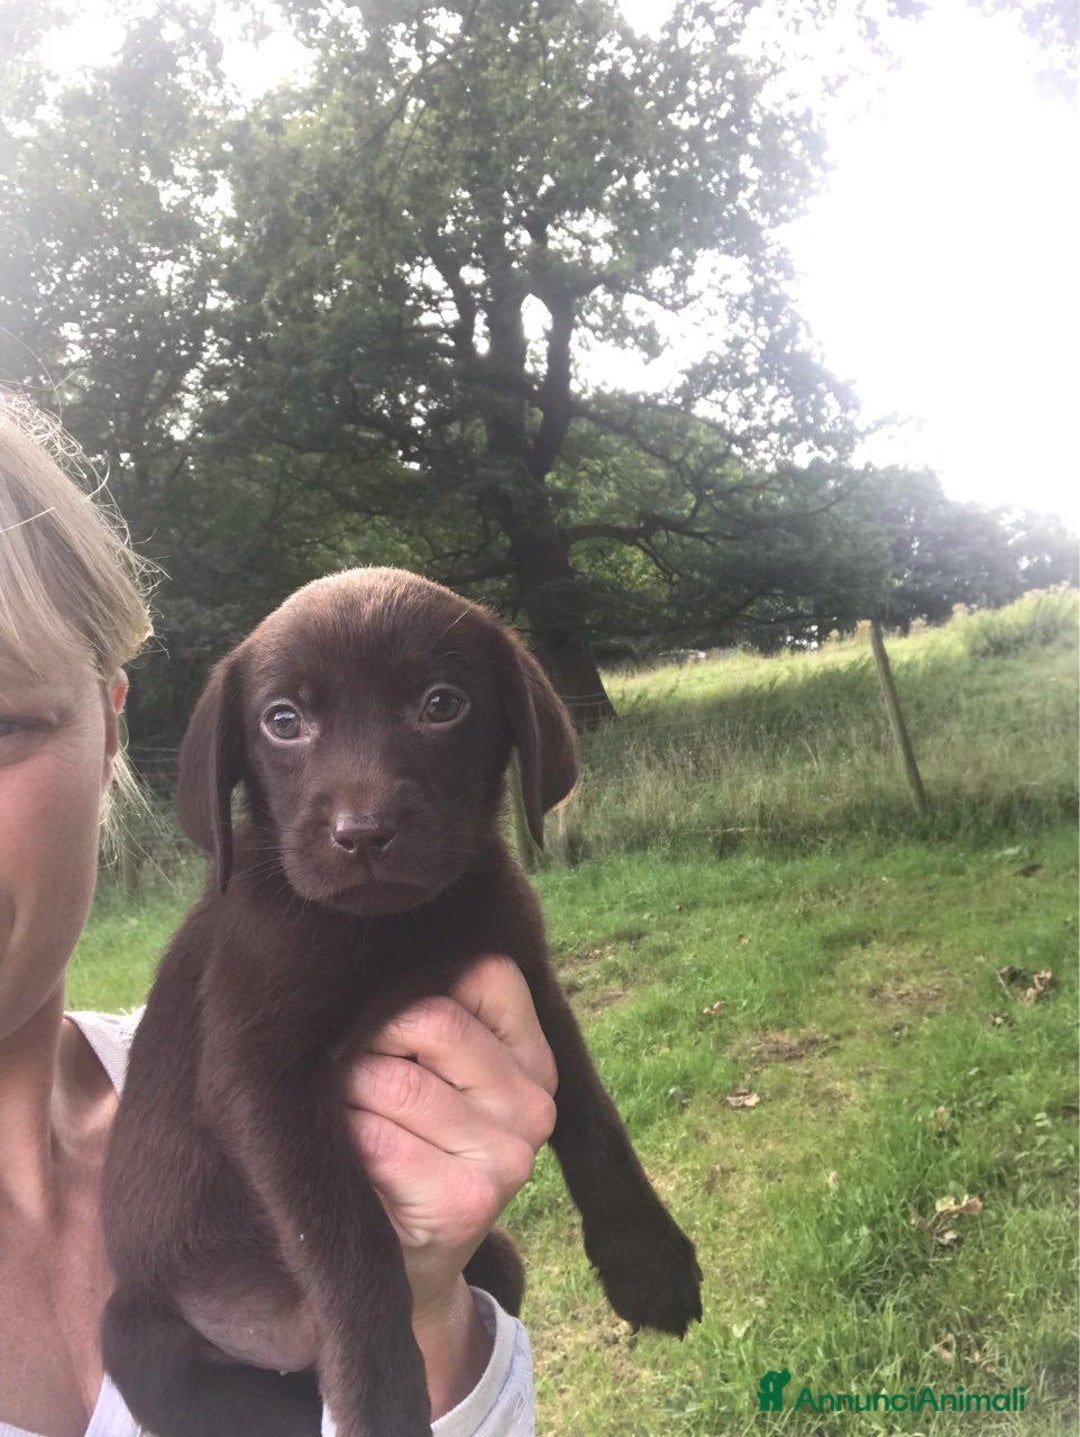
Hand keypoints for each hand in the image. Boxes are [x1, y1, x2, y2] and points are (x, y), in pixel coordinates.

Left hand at [342, 953, 557, 1317]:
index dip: (415, 985)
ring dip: (344, 1094)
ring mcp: (509, 1157)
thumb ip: (435, 1013)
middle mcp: (536, 1107)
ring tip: (343, 1114)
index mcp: (536, 1060)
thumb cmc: (409, 1141)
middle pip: (430, 1019)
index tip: (381, 1016)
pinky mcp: (465, 1201)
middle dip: (366, 1039)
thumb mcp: (438, 1071)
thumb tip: (379, 951)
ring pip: (394, 1078)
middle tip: (342, 1070)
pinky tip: (348, 1158)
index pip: (485, 974)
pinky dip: (343, 1141)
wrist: (406, 1263)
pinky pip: (377, 1138)